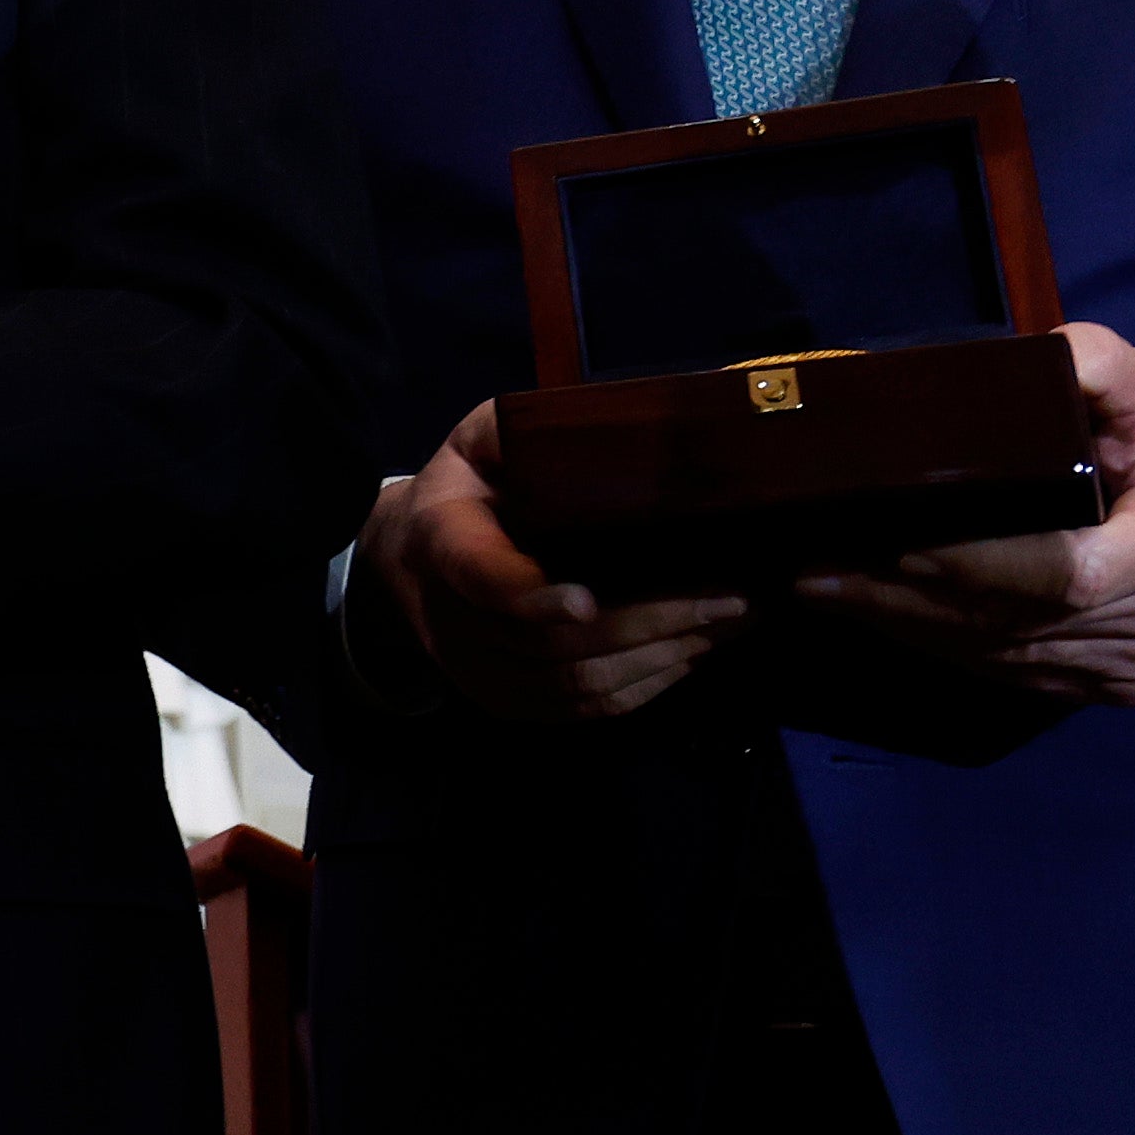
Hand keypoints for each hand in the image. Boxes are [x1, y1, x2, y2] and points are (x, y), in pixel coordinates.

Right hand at [360, 399, 742, 722]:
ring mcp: (481, 672)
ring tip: (731, 622)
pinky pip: (583, 710)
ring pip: (576, 685)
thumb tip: (596, 424)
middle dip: (648, 623)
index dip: (533, 597)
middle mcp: (453, 622)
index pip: (482, 580)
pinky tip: (695, 651)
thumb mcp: (477, 441)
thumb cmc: (463, 488)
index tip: (588, 598)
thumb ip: (518, 432)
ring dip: (661, 658)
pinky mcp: (509, 701)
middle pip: (552, 644)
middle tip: (730, 598)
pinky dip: (646, 685)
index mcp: (441, 543)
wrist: (404, 560)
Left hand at [798, 320, 1134, 703]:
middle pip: (1018, 620)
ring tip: (819, 588)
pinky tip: (872, 615)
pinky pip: (1008, 672)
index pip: (1068, 574)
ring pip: (1002, 656)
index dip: (977, 564)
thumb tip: (1028, 357)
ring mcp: (1134, 669)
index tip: (894, 543)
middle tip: (814, 564)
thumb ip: (1100, 365)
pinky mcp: (1105, 692)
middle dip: (909, 596)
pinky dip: (936, 644)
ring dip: (905, 626)